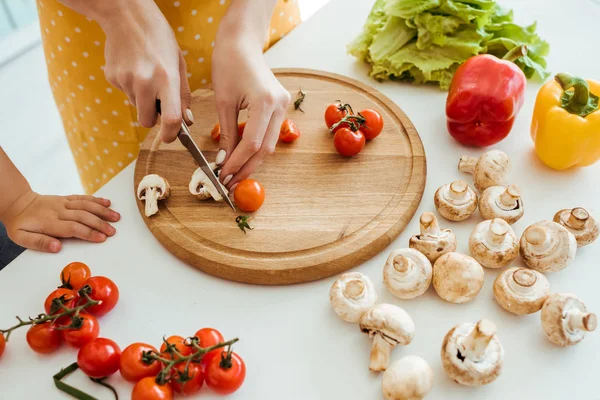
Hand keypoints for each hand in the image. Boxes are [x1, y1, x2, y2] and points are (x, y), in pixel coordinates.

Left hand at [3, 191, 119, 252]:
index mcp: (49, 222)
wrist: (18, 203)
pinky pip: (83, 198)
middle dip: (100, 224)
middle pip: (83, 216)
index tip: (101, 238)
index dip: (88, 233)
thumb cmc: (21, 223)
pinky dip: (96, 199)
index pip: (72, 227)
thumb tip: (57, 247)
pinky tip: (107, 202)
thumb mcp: (21, 237)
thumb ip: (39, 242)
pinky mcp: (67, 199)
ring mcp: (64, 203)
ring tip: (116, 217)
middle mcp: (59, 211)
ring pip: (86, 205)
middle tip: (112, 231)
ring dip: (102, 211)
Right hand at [100, 0, 191, 141]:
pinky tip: (133, 67)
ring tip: (146, 74)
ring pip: (136, 106)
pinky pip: (124, 93)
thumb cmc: (159, 39)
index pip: (170, 119)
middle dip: (153, 117)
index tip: (171, 137)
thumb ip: (183, 95)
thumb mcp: (178, 64)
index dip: (171, 134)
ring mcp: (126, 80)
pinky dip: (130, 86)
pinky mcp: (112, 77)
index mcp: (167, 79)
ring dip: (142, 98)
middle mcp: (145, 82)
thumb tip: (186, 120)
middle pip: (147, 121)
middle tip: (157, 102)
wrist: (127, 15)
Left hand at [212, 23, 290, 188]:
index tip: (223, 175)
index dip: (237, 163)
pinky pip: (269, 134)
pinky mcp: (281, 106)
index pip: (252, 143)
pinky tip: (243, 157)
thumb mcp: (223, 102)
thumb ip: (227, 134)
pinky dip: (256, 148)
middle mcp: (280, 105)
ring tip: (234, 174)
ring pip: (270, 144)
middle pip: (265, 148)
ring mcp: (283, 106)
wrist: (241, 42)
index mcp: (265, 102)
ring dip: (252, 161)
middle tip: (229, 182)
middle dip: (246, 167)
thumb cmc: (228, 64)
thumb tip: (223, 161)